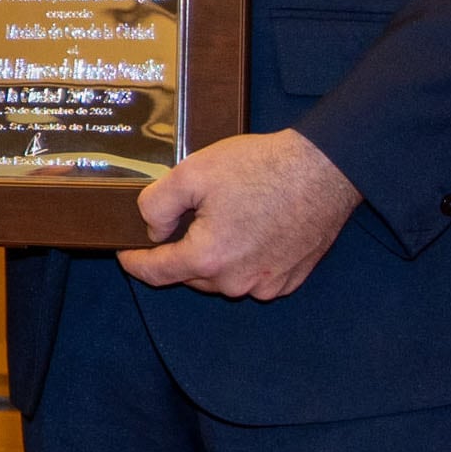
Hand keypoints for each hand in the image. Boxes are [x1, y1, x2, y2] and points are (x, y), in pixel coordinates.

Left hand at [120, 128, 359, 301]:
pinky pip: (252, 277)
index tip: (126, 253)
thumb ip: (157, 205)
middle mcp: (237, 282)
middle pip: (190, 275)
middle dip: (180, 251)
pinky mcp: (289, 279)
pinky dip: (243, 260)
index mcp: (209, 258)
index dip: (135, 262)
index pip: (157, 272)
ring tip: (223, 218)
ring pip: (221, 278)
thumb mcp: (192, 172)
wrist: (324, 170)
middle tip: (186, 217)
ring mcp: (266, 284)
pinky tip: (250, 229)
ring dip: (214, 257)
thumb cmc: (262, 168)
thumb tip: (153, 231)